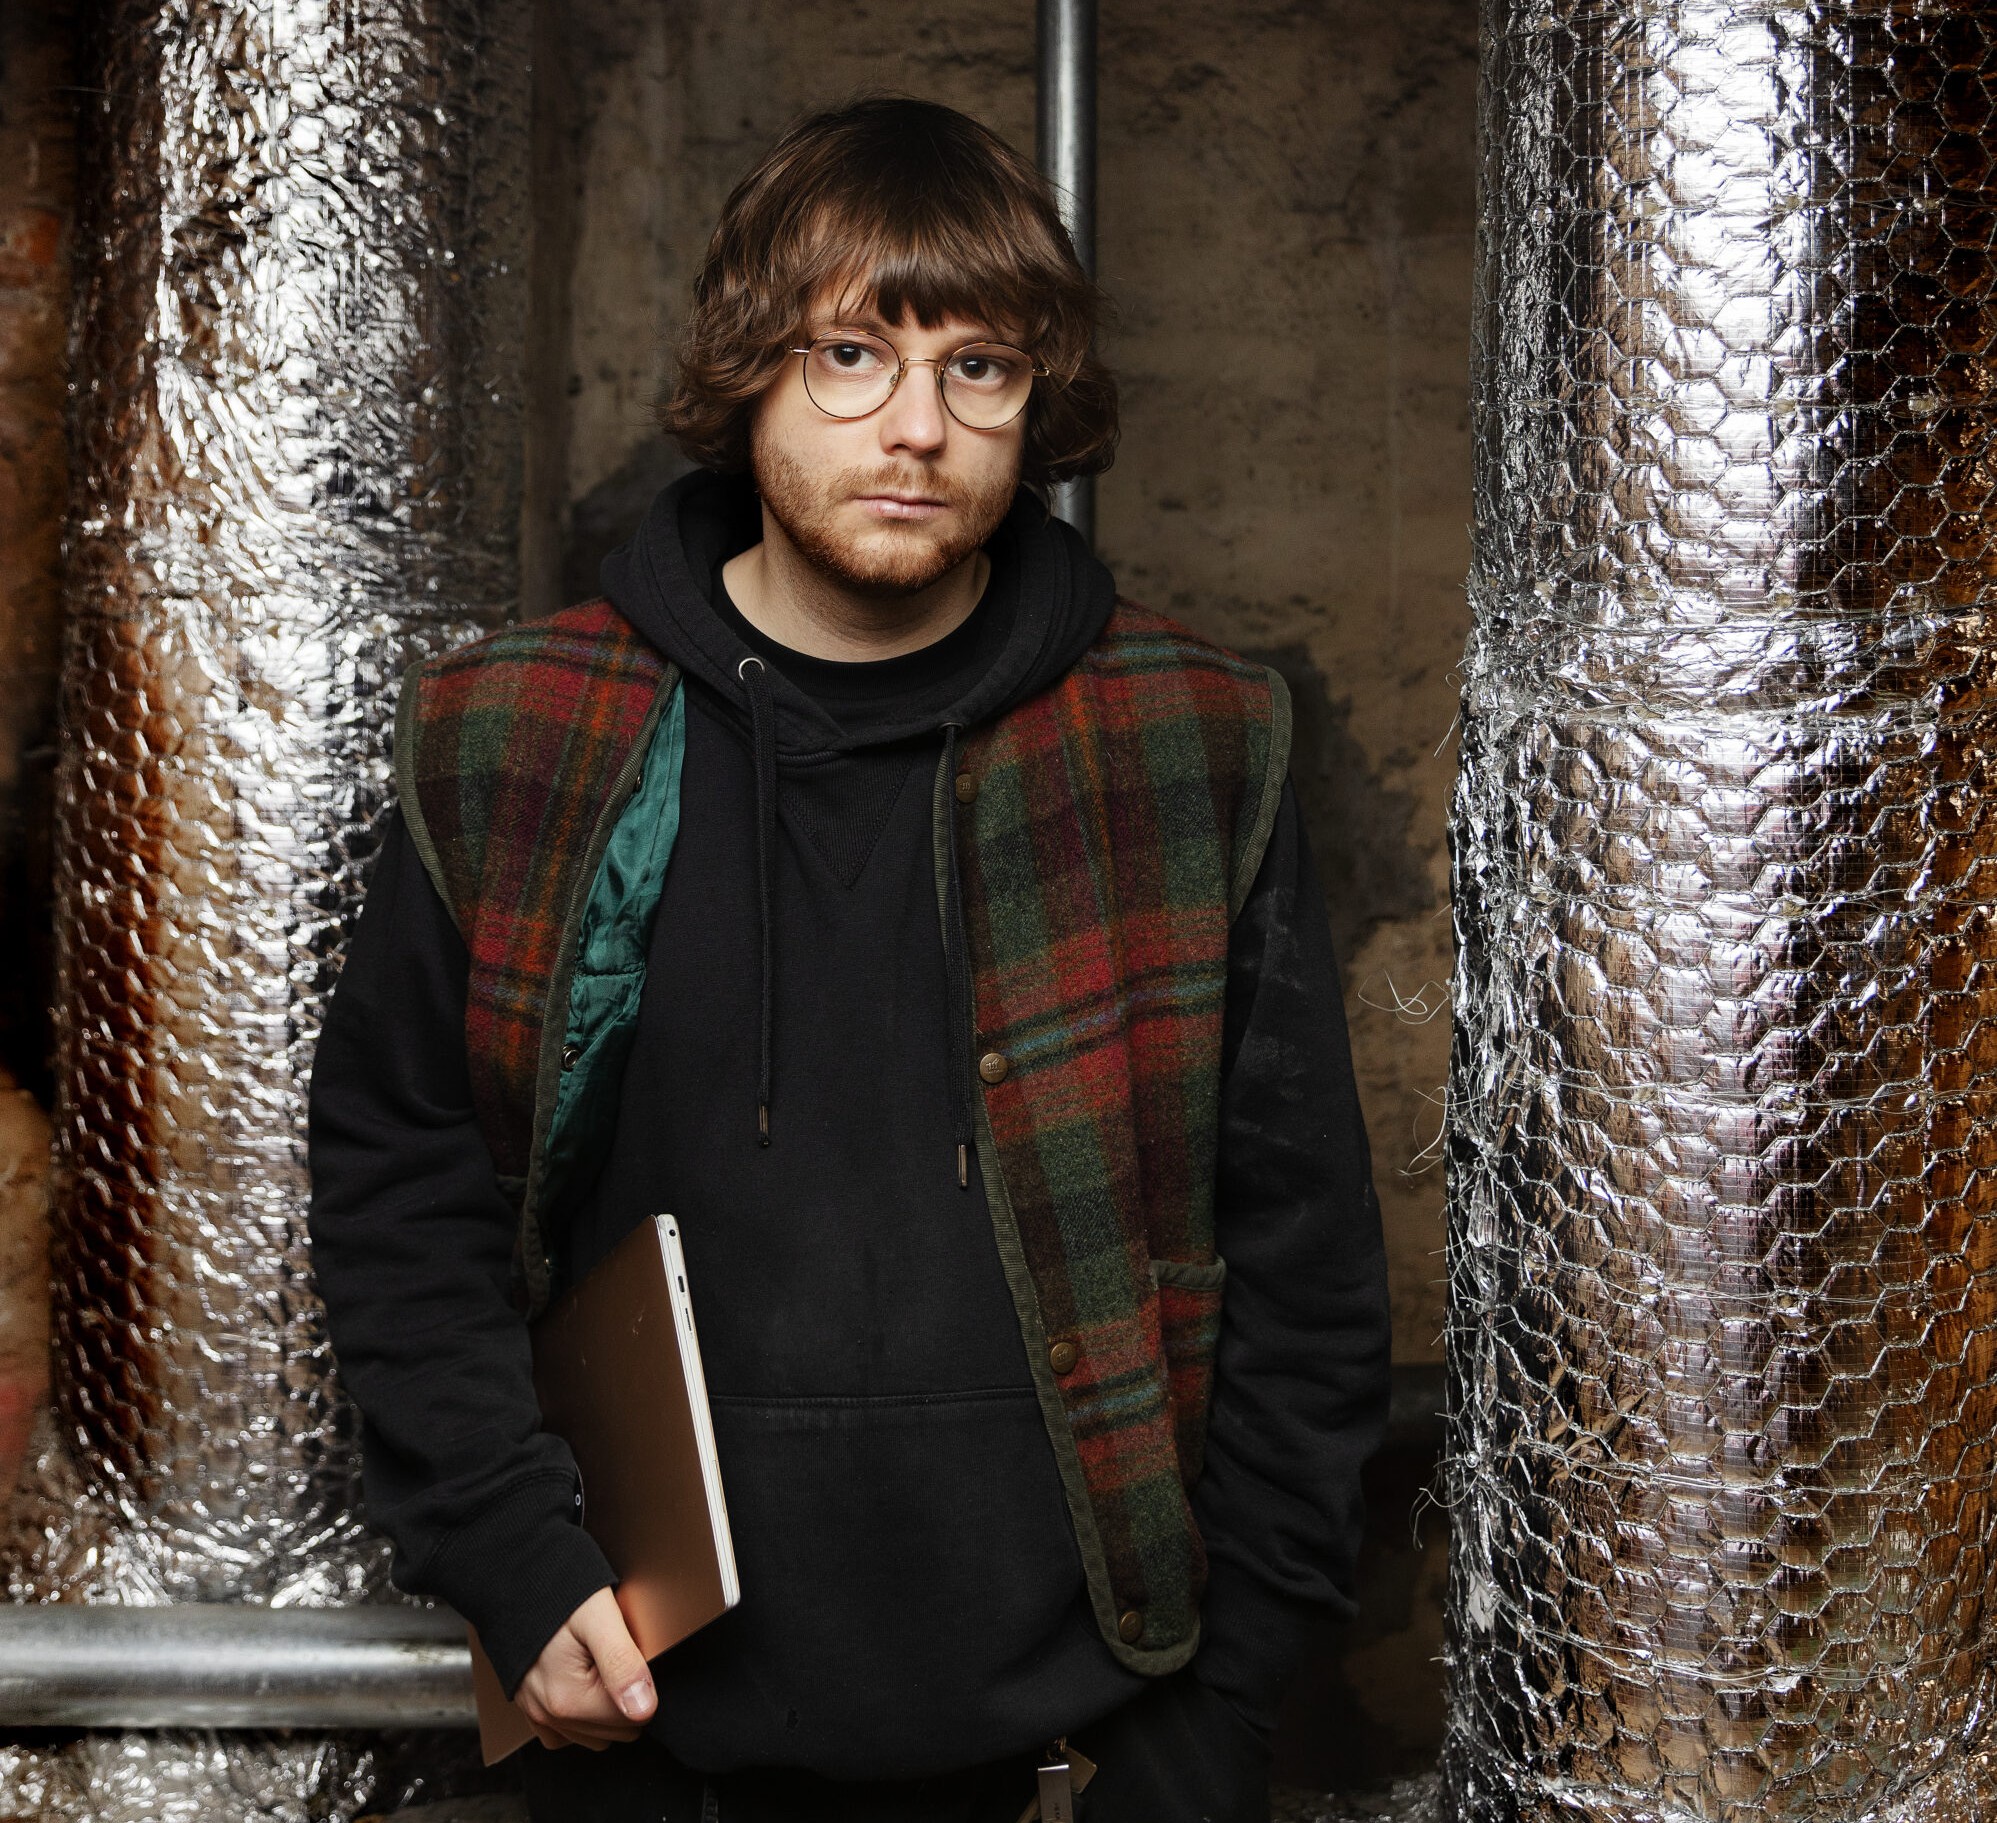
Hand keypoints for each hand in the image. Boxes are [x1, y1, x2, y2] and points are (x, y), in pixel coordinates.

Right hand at [514, 1588, 656, 1750]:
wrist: (514, 1578)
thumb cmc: (557, 1591)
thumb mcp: (600, 1617)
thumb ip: (622, 1663)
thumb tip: (644, 1709)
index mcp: (569, 1699)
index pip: (634, 1718)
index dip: (643, 1684)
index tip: (631, 1653)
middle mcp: (548, 1714)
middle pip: (615, 1730)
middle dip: (625, 1696)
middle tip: (618, 1655)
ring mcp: (536, 1712)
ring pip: (593, 1735)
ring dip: (605, 1707)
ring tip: (602, 1664)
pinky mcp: (530, 1704)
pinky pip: (565, 1732)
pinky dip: (581, 1717)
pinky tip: (587, 1684)